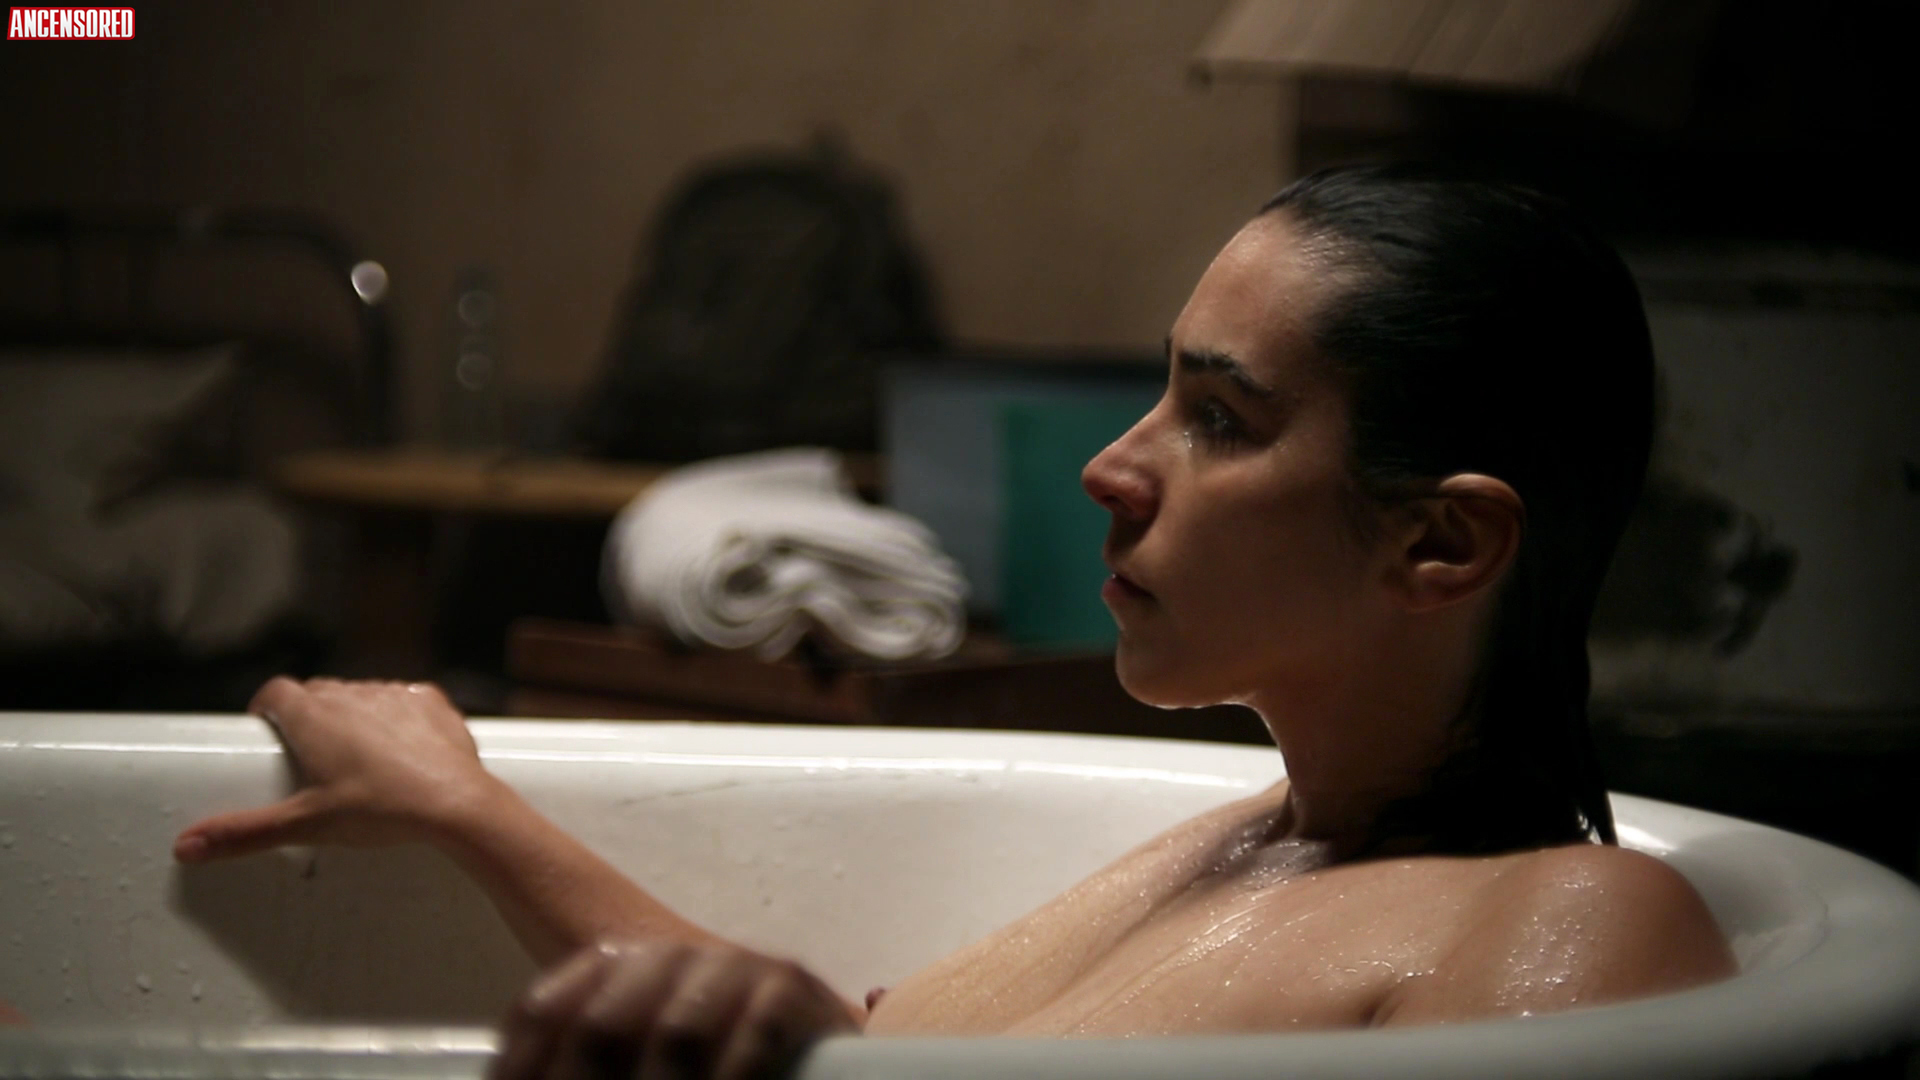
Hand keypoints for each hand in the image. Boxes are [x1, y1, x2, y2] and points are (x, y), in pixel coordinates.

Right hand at [173, 677, 500, 861]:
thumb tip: (185, 846)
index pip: (275, 692)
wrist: (456, 803)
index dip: (267, 708)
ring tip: (356, 756)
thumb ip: (244, 832)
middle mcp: (351, 695)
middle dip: (308, 715)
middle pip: (317, 692)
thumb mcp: (306, 825)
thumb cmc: (382, 811)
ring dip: (353, 715)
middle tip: (309, 753)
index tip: (265, 729)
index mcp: (314, 716)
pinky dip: (396, 716)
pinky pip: (403, 699)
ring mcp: (393, 694)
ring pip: (360, 695)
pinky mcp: (429, 700)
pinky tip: (400, 746)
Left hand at [491, 942, 859, 1079]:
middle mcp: (663, 955)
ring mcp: (730, 965)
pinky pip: (752, 1034)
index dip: (524, 1069)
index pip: (542, 1011)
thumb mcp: (635, 1054)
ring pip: (676, 1035)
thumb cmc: (704, 1059)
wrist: (805, 1039)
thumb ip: (586, 1060)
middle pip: (600, 1026)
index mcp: (612, 966)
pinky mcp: (788, 985)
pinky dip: (733, 1077)